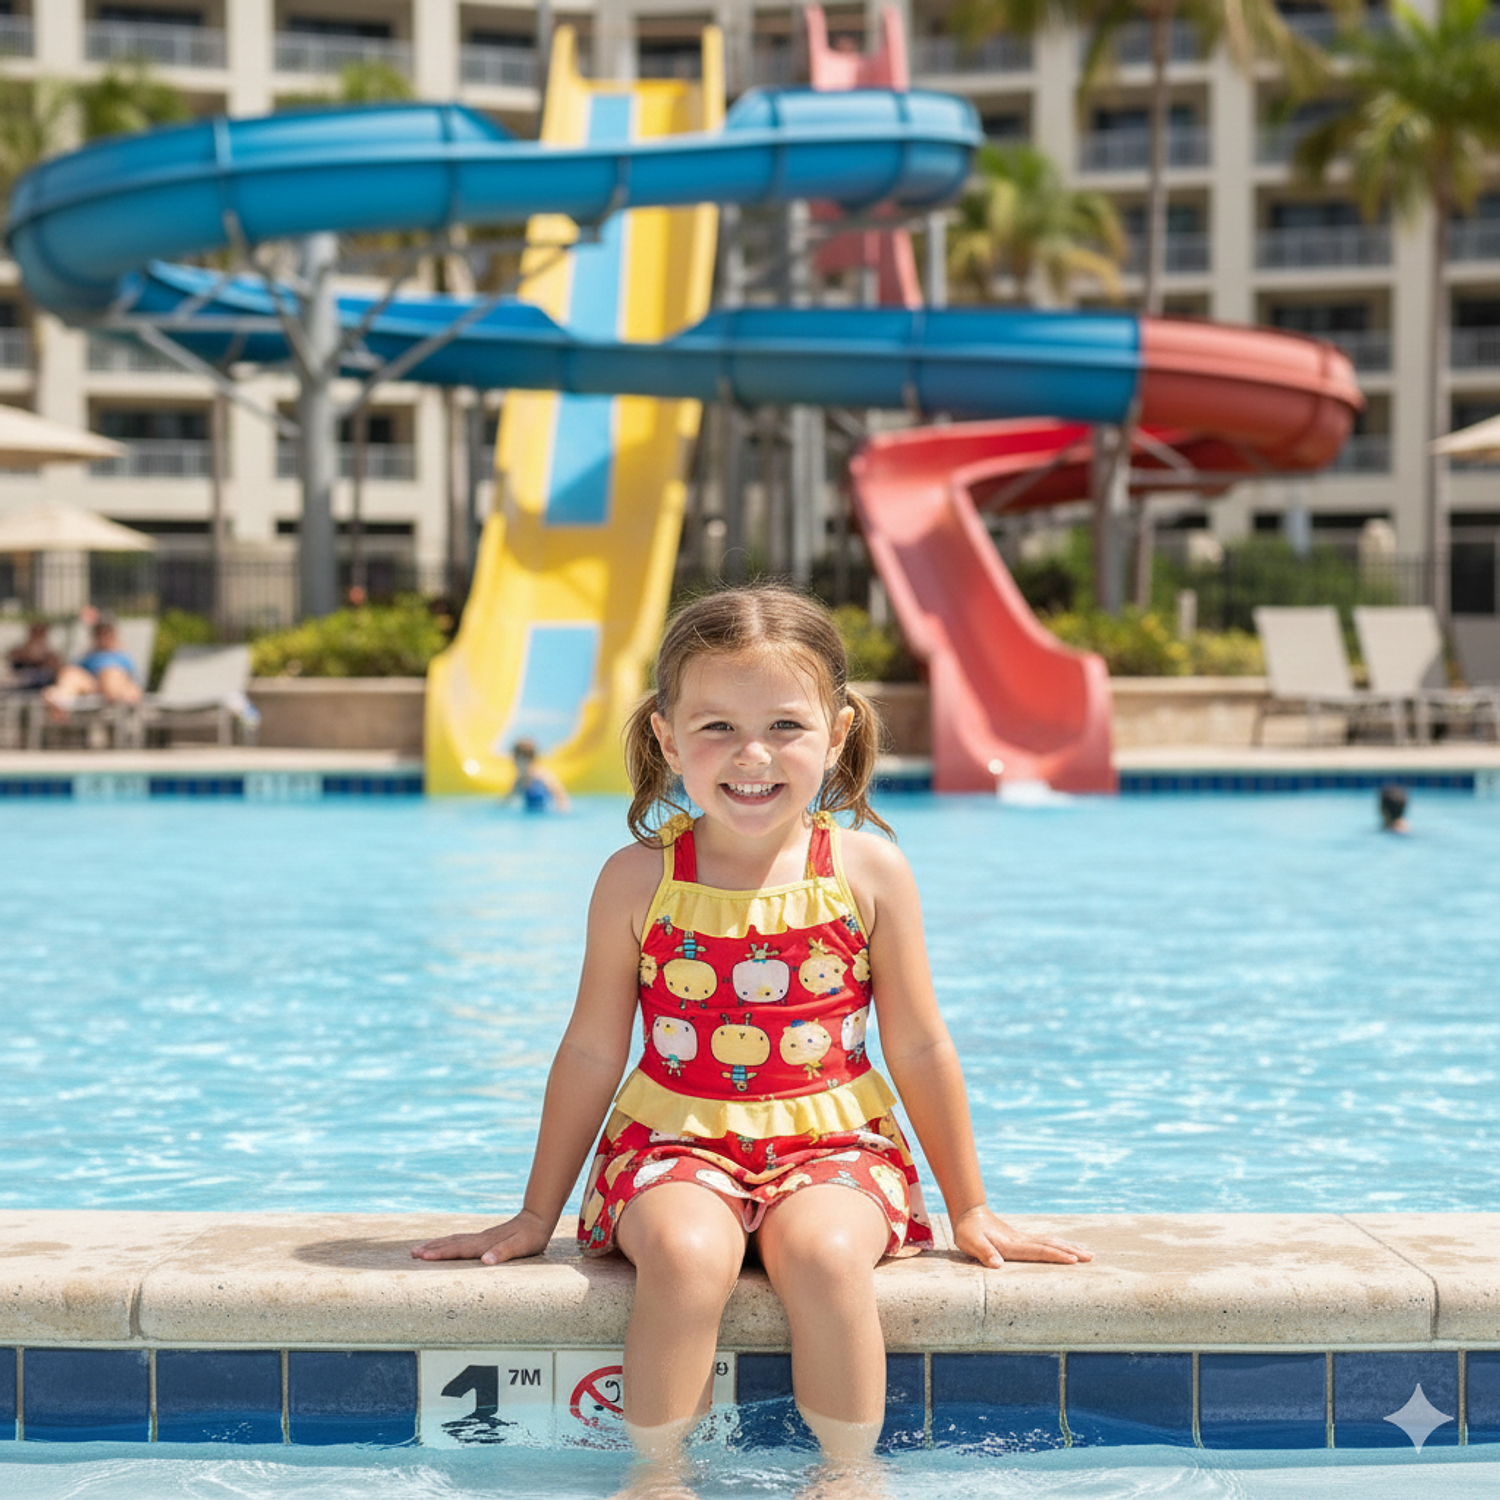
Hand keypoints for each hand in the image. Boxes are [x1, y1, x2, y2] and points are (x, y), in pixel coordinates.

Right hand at [410, 1209, 553, 1265]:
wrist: (538, 1218)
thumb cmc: (531, 1236)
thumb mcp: (521, 1246)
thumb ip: (503, 1252)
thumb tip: (485, 1261)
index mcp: (485, 1243)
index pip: (458, 1249)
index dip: (440, 1253)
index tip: (422, 1257)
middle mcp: (480, 1239)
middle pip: (452, 1243)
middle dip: (432, 1249)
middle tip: (412, 1253)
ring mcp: (482, 1237)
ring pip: (455, 1240)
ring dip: (438, 1244)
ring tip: (421, 1249)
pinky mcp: (486, 1238)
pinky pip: (462, 1240)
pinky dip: (449, 1243)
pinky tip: (446, 1245)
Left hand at [952, 1206, 1092, 1268]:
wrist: (968, 1213)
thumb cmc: (968, 1231)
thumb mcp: (971, 1243)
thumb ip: (984, 1253)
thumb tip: (998, 1265)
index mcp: (1012, 1245)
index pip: (1040, 1251)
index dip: (1057, 1255)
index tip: (1075, 1260)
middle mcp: (1021, 1241)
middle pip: (1051, 1245)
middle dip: (1072, 1251)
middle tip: (1092, 1257)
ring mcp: (1022, 1238)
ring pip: (1050, 1241)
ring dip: (1069, 1246)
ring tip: (1087, 1252)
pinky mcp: (1020, 1239)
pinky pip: (1044, 1242)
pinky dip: (1058, 1244)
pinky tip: (1064, 1246)